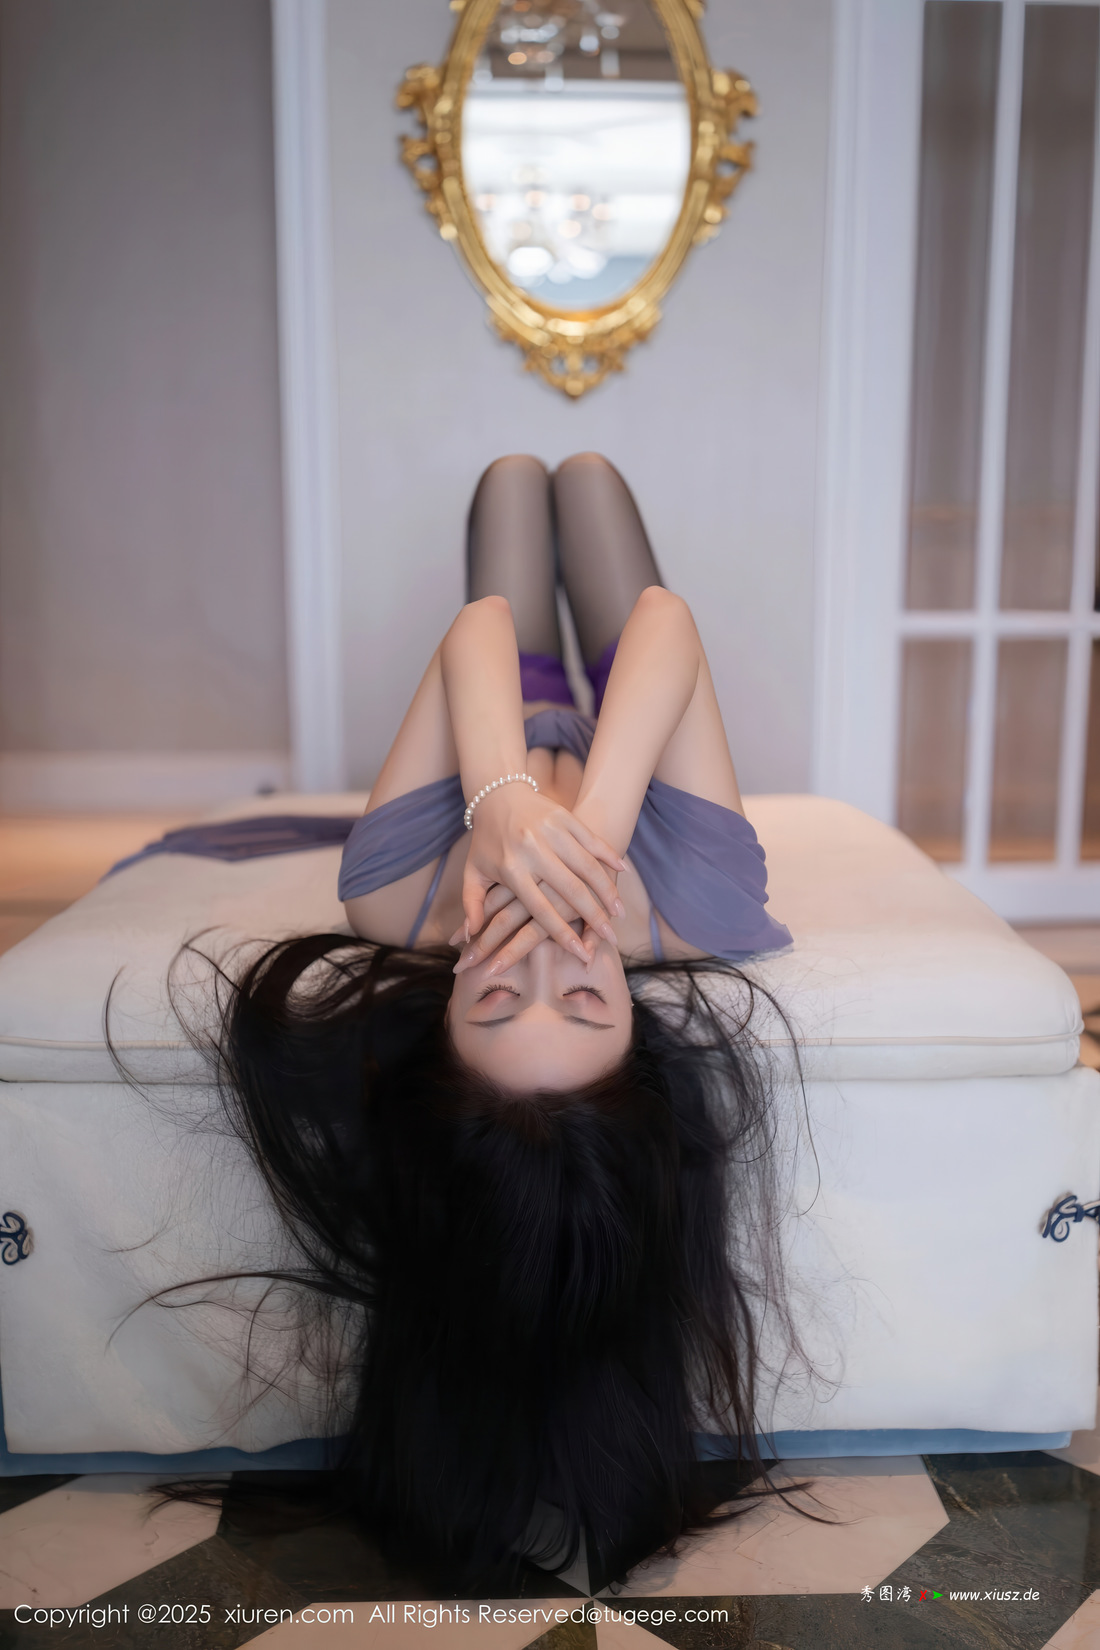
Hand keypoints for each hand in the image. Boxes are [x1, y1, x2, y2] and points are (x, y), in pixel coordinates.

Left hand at [459, 784, 625, 963]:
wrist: (496, 794)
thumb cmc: (486, 842)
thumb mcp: (473, 873)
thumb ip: (472, 906)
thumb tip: (469, 936)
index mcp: (511, 868)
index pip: (540, 908)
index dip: (561, 932)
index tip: (580, 953)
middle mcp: (532, 849)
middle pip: (570, 889)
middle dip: (594, 915)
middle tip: (612, 936)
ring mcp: (550, 831)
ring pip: (586, 865)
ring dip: (607, 890)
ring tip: (619, 912)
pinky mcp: (564, 816)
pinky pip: (592, 839)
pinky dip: (609, 856)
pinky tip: (623, 873)